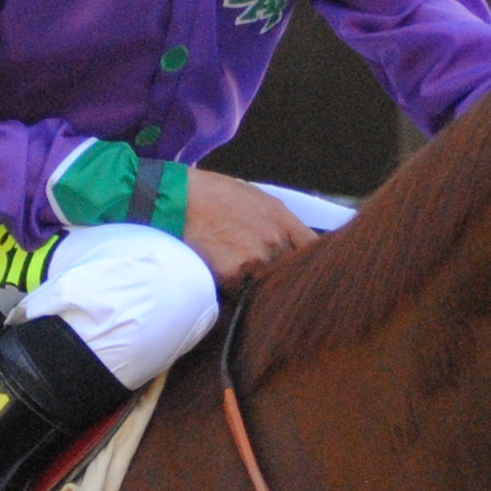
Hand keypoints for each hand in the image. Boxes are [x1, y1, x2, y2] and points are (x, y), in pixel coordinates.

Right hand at [179, 173, 318, 286]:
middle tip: (259, 273)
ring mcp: (256, 259)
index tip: (303, 271)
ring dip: (256, 287)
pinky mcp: (233, 276)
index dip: (309, 263)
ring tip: (233, 272)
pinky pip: (241, 294)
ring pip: (266, 287)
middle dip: (278, 276)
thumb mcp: (255, 199)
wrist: (176, 198)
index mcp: (282, 218)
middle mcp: (275, 239)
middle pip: (290, 273)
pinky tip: (220, 277)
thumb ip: (280, 223)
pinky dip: (233, 292)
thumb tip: (295, 245)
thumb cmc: (211, 196)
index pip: (313, 250)